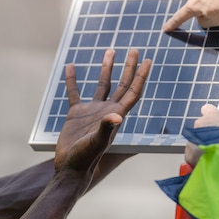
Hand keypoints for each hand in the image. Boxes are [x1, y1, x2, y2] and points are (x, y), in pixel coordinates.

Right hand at [54, 49, 151, 177]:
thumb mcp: (97, 142)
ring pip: (102, 84)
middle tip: (135, 50)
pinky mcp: (76, 113)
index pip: (133, 91)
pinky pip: (75, 92)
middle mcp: (107, 110)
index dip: (142, 76)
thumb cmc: (86, 158)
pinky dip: (73, 79)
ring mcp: (92, 110)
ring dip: (107, 68)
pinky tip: (70, 66)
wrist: (70, 168)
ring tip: (110, 51)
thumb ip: (106, 128)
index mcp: (117, 115)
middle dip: (129, 67)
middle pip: (123, 84)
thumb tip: (116, 116)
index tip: (148, 60)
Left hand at [185, 104, 218, 166]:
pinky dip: (198, 160)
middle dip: (209, 134)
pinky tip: (208, 165)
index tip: (216, 120)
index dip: (212, 114)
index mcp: (213, 117)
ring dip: (203, 147)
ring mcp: (192, 139)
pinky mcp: (188, 153)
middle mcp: (200, 125)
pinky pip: (192, 156)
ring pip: (196, 141)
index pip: (208, 109)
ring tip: (214, 156)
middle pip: (202, 126)